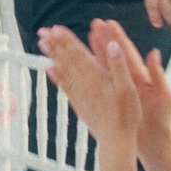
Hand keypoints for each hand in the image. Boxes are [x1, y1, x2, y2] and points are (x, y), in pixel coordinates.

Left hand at [37, 21, 142, 146]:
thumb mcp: (128, 88)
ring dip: (53, 56)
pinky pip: (65, 86)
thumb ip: (119, 65)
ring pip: (63, 71)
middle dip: (56, 44)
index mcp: (97, 77)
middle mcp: (85, 84)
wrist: (116, 141)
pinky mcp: (79, 104)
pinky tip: (49, 70)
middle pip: (68, 60)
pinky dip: (56, 76)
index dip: (68, 40)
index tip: (56, 28)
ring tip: (42, 45)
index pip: (79, 53)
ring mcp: (80, 94)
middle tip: (43, 32)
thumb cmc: (126, 116)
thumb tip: (114, 44)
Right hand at [86, 19, 170, 149]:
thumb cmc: (162, 121)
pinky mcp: (111, 101)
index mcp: (141, 76)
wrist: (155, 144)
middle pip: (112, 56)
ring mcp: (118, 90)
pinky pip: (96, 86)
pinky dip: (86, 76)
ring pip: (102, 69)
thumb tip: (154, 53)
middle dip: (102, 40)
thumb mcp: (164, 97)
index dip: (116, 37)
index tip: (107, 23)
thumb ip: (158, 76)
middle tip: (91, 25)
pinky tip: (74, 68)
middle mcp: (128, 80)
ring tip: (81, 40)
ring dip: (92, 54)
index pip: (126, 52)